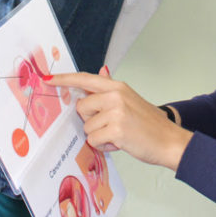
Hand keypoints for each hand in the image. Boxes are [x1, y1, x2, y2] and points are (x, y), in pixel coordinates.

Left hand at [48, 67, 192, 171]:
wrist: (169, 140)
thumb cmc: (149, 124)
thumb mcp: (130, 99)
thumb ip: (111, 88)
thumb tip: (102, 70)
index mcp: (117, 86)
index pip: (85, 79)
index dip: (64, 79)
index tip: (47, 79)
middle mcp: (115, 95)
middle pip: (81, 107)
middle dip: (90, 120)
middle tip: (110, 125)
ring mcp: (116, 111)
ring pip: (87, 126)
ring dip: (99, 136)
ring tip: (118, 135)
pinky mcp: (116, 129)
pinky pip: (94, 140)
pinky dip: (103, 146)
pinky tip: (119, 143)